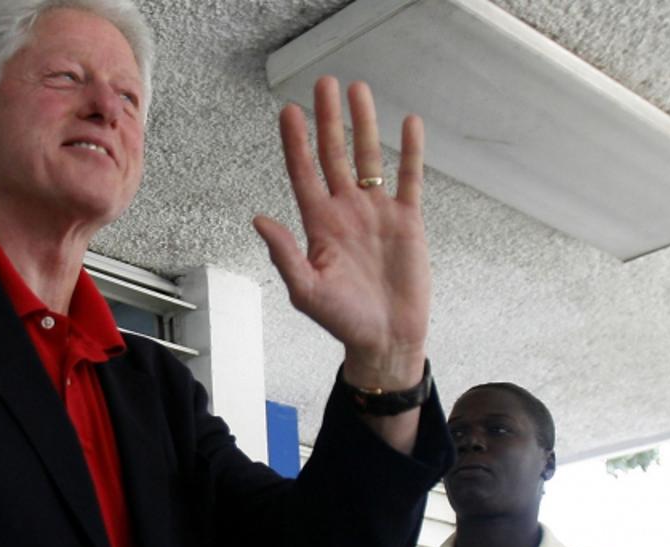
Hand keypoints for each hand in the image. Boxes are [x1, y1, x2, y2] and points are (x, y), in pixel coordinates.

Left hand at [254, 76, 429, 390]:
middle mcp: (346, 211)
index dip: (296, 143)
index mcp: (319, 225)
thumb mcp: (306, 291)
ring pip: (370, 158)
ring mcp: (376, 213)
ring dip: (364, 124)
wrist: (385, 339)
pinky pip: (408, 178)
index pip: (304, 173)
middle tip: (324, 84)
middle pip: (335, 155)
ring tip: (359, 90)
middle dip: (329, 120)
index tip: (290, 111)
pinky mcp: (407, 221)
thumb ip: (285, 254)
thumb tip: (259, 219)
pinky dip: (409, 152)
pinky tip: (408, 123)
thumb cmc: (343, 320)